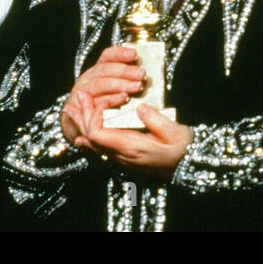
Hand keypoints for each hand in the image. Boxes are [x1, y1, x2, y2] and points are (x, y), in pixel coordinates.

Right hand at [60, 46, 146, 143]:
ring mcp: (82, 92)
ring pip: (99, 84)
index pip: (108, 56)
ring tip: (137, 86)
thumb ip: (128, 80)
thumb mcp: (116, 90)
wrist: (84, 126)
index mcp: (98, 70)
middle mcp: (89, 78)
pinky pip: (95, 102)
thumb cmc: (106, 106)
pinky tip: (124, 98)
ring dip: (119, 84)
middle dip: (124, 71)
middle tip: (142, 74)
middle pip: (105, 70)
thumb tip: (146, 72)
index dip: (120, 53)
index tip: (135, 54)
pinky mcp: (80, 107)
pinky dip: (110, 100)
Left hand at [72, 94, 191, 179]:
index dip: (93, 116)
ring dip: (82, 125)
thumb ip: (156, 119)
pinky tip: (82, 133)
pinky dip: (89, 137)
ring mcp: (122, 158)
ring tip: (74, 110)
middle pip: (91, 138)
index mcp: (131, 147)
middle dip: (81, 117)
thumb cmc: (183, 148)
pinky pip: (100, 149)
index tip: (102, 100)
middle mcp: (122, 155)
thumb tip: (140, 107)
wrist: (188, 165)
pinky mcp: (124, 157)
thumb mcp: (175, 132)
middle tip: (76, 98)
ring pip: (93, 144)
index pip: (98, 134)